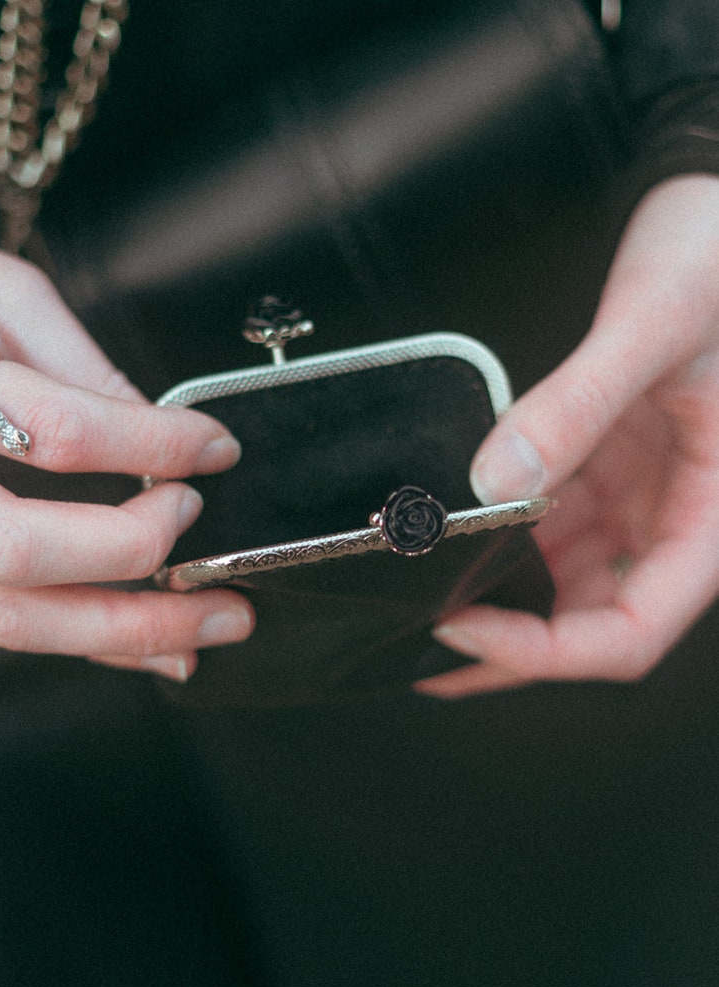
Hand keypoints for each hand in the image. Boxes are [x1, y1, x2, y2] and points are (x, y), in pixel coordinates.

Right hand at [0, 220, 252, 680]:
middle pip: (22, 549)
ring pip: (6, 613)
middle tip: (207, 534)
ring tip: (205, 624)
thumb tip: (163, 431)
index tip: (214, 447)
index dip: (155, 444)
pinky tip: (143, 642)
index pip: (57, 430)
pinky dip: (84, 639)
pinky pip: (2, 620)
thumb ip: (78, 367)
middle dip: (138, 554)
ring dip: (122, 631)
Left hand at [419, 175, 718, 697]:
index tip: (461, 628)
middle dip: (506, 645)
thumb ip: (575, 406)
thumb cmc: (716, 260)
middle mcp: (675, 523)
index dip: (543, 651)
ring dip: (496, 597)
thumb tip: (494, 483)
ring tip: (420, 599)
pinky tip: (452, 535)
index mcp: (713, 517)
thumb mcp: (651, 326)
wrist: (715, 213)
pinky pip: (547, 526)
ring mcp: (638, 501)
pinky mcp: (605, 471)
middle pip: (589, 626)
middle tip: (419, 644)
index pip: (629, 631)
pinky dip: (499, 538)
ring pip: (561, 584)